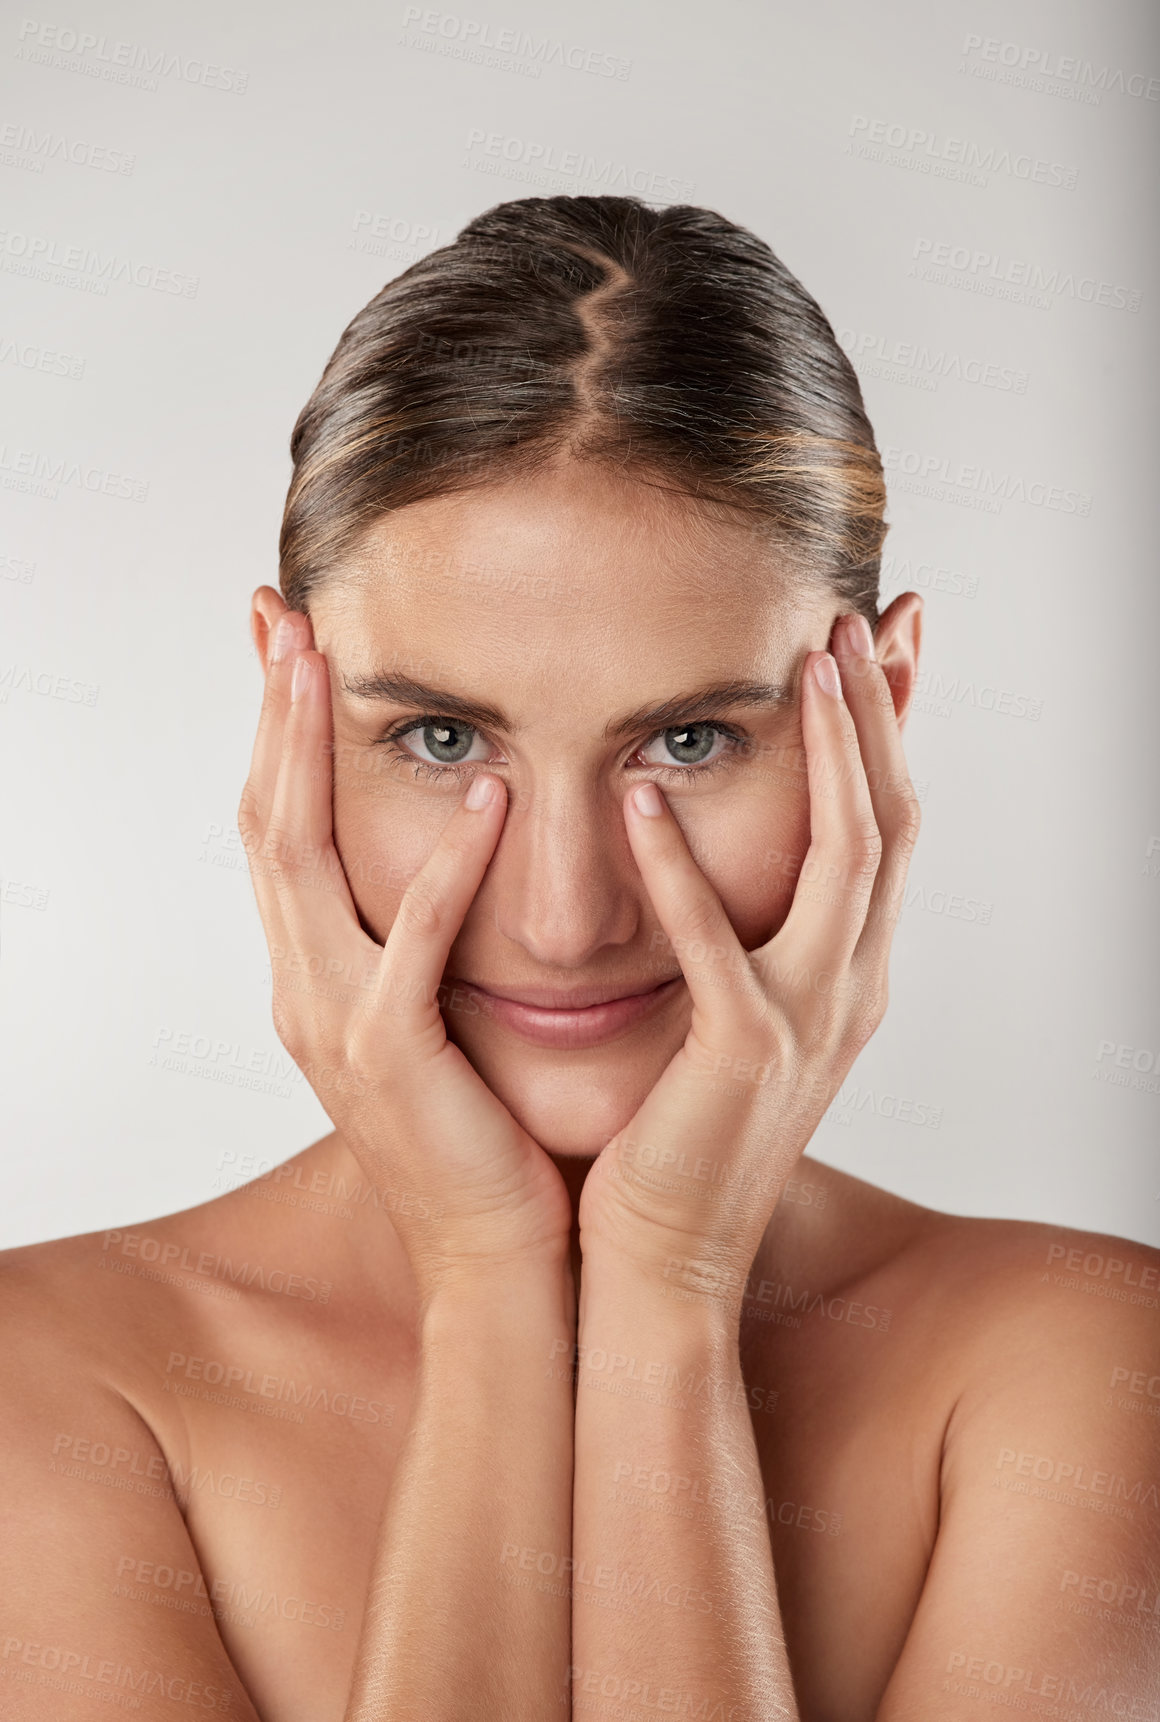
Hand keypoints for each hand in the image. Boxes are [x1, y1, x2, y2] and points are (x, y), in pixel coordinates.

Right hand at [237, 610, 571, 1297]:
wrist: (501, 1256)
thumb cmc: (489, 1131)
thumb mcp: (443, 1015)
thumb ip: (429, 935)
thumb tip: (462, 846)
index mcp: (318, 975)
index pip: (279, 830)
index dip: (273, 735)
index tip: (287, 644)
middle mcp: (305, 989)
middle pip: (264, 824)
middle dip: (269, 717)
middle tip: (282, 618)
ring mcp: (335, 1025)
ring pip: (298, 865)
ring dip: (308, 757)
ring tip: (329, 665)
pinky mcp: (389, 1061)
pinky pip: (409, 947)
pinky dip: (444, 869)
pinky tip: (484, 798)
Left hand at [578, 612, 920, 1293]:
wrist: (659, 1261)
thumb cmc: (679, 1135)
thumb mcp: (731, 1019)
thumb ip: (743, 938)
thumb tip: (716, 854)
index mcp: (844, 977)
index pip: (887, 830)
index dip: (892, 734)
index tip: (886, 642)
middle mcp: (848, 990)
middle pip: (892, 823)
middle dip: (882, 717)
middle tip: (863, 616)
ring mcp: (806, 1024)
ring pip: (848, 862)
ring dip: (833, 756)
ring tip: (806, 664)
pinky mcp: (741, 1059)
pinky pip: (719, 947)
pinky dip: (682, 869)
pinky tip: (644, 796)